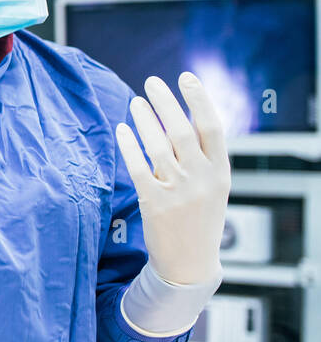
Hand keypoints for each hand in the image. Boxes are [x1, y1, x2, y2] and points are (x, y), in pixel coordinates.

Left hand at [116, 73, 230, 285]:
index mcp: (221, 172)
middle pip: (182, 130)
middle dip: (167, 102)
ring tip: (135, 102)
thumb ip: (202, 156)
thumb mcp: (212, 187)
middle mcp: (202, 179)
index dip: (199, 99)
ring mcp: (178, 191)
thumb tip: (182, 117)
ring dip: (145, 119)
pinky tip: (122, 129)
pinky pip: (138, 167)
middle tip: (152, 82)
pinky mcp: (155, 203)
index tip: (185, 77)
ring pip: (159, 145)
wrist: (189, 264)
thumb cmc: (199, 219)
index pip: (213, 127)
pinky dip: (129, 145)